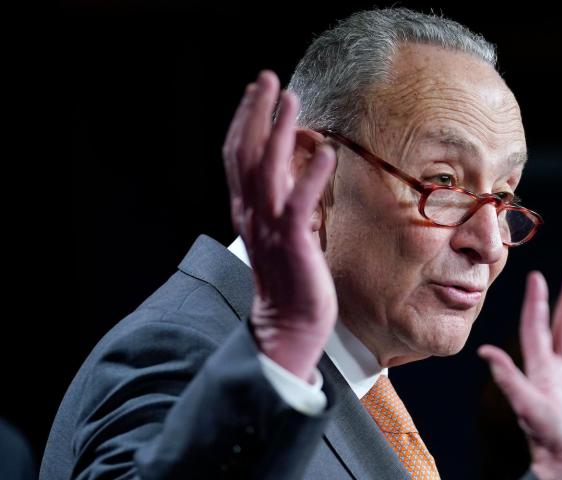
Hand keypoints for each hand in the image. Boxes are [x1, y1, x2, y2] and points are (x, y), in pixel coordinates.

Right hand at [222, 71, 337, 380]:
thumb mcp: (282, 231)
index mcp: (247, 210)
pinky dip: (310, 176)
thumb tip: (298, 168)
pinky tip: (324, 151)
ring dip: (278, 132)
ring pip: (267, 171)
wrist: (289, 326)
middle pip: (244, 153)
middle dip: (254, 112)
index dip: (244, 120)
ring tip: (290, 99)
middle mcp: (252, 214)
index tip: (257, 90)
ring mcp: (270, 228)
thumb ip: (283, 200)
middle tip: (265, 77)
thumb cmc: (290, 279)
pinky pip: (300, 204)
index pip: (237, 155)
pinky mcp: (294, 244)